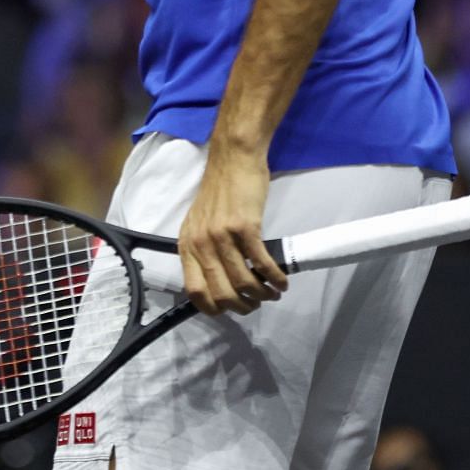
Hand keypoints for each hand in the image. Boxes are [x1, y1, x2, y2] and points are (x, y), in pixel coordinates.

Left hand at [176, 145, 287, 315]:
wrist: (233, 159)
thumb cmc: (220, 191)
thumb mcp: (200, 222)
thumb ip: (203, 250)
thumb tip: (216, 281)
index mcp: (187, 244)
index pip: (194, 291)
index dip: (213, 308)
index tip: (229, 310)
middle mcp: (201, 243)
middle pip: (221, 293)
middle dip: (242, 306)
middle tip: (256, 303)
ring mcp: (222, 236)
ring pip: (243, 282)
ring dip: (262, 295)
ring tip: (272, 293)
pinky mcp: (245, 227)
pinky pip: (262, 264)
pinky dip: (275, 278)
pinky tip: (282, 281)